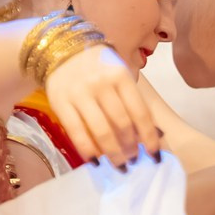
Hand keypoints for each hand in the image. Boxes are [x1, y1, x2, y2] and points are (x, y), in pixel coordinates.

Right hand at [48, 42, 162, 163]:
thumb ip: (132, 100)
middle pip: (122, 124)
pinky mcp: (60, 102)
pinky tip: (96, 161)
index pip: (140, 112)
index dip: (149, 138)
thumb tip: (151, 136)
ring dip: (113, 153)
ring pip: (101, 130)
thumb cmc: (98, 67)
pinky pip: (76, 132)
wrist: (60, 50)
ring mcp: (80, 93)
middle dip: (131, 148)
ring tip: (120, 165)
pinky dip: (88, 150)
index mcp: (121, 76)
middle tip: (134, 161)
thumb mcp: (119, 75)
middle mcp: (101, 83)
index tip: (154, 155)